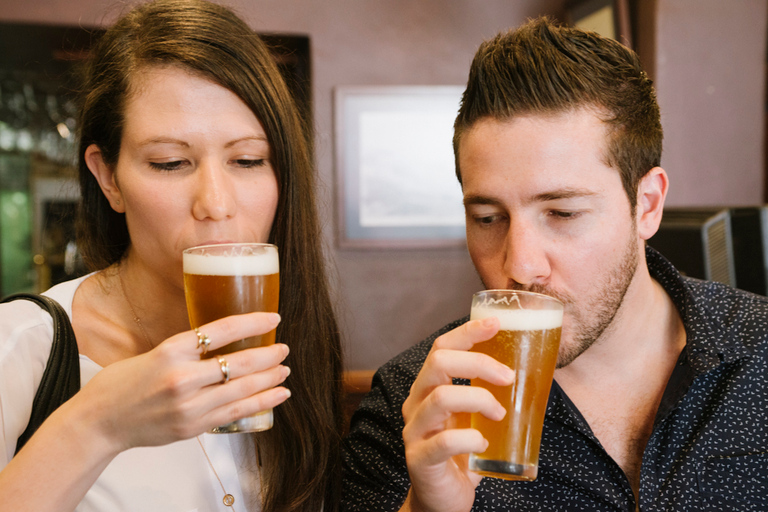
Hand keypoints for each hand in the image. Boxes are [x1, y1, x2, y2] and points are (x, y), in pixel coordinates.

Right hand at [74, 312, 289, 452]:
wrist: (98, 422)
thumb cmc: (121, 383)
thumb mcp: (153, 353)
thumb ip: (188, 350)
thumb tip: (224, 340)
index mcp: (171, 350)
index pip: (222, 330)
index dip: (253, 323)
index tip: (274, 318)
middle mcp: (182, 378)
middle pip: (238, 363)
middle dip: (268, 355)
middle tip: (284, 348)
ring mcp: (189, 406)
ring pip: (242, 390)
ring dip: (270, 379)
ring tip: (285, 370)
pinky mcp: (192, 427)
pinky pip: (235, 414)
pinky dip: (261, 403)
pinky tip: (277, 395)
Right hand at [400, 317, 513, 511]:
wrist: (443, 499)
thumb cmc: (463, 454)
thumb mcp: (476, 417)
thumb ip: (490, 394)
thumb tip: (535, 368)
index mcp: (429, 388)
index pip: (442, 348)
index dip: (467, 332)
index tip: (496, 323)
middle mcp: (416, 403)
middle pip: (438, 363)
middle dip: (478, 363)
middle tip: (508, 377)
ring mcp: (414, 431)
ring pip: (441, 398)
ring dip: (479, 400)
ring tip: (500, 414)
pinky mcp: (419, 459)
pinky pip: (444, 442)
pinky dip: (471, 440)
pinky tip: (484, 445)